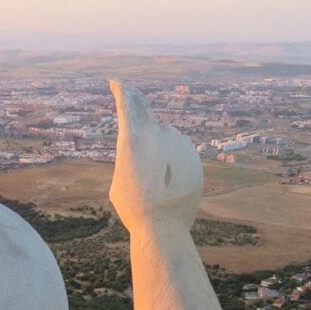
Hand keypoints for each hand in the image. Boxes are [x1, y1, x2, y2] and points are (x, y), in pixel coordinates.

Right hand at [109, 80, 202, 230]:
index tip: (116, 82)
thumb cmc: (133, 208)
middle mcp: (156, 134)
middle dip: (136, 100)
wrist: (163, 227)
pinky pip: (180, 150)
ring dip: (157, 143)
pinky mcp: (193, 155)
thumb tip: (145, 155)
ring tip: (152, 168)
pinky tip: (168, 178)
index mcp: (131, 139)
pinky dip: (173, 158)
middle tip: (130, 93)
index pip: (126, 105)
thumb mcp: (121, 180)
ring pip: (165, 134)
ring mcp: (178, 142)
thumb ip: (130, 160)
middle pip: (145, 109)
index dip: (120, 91)